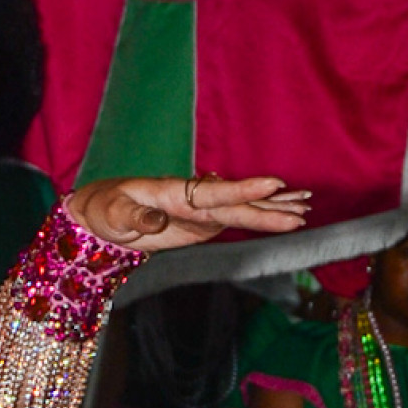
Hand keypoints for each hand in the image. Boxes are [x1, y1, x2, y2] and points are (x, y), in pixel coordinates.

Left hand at [66, 175, 311, 254]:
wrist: (101, 213)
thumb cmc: (104, 209)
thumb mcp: (112, 214)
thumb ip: (135, 218)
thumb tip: (157, 220)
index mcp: (174, 192)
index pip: (215, 191)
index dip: (243, 190)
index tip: (273, 184)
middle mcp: (193, 198)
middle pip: (237, 204)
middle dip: (269, 207)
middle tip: (303, 208)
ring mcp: (200, 210)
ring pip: (242, 210)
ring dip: (273, 210)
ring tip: (306, 211)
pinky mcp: (202, 223)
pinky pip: (236, 220)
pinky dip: (261, 218)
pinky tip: (285, 217)